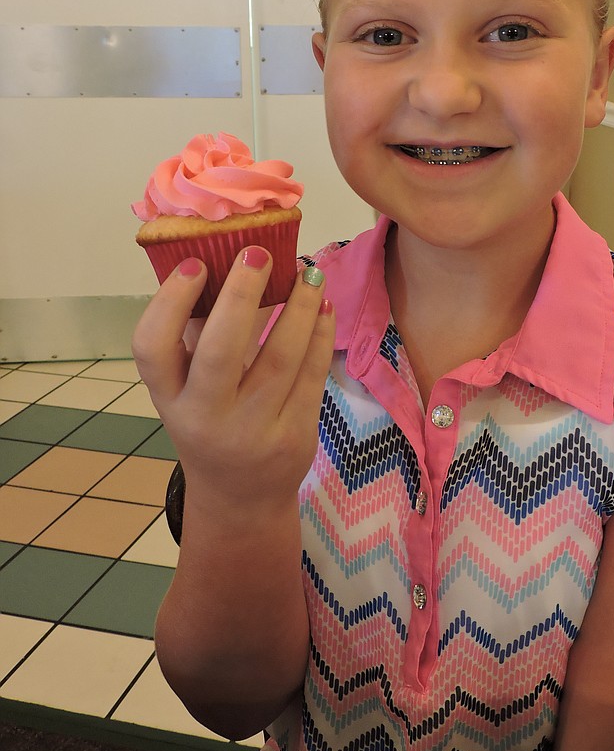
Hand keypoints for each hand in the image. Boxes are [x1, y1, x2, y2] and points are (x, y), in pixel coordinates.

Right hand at [131, 247, 334, 517]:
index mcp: (170, 399)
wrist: (241, 497)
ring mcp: (253, 431)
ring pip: (281, 359)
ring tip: (308, 270)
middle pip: (221, 352)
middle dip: (241, 296)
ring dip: (298, 307)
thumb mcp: (189, 388)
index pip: (152, 349)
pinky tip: (323, 305)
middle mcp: (206, 418)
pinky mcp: (295, 437)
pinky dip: (321, 333)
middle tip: (259, 253)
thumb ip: (197, 334)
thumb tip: (222, 257)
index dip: (170, 303)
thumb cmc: (212, 421)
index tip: (195, 263)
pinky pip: (313, 374)